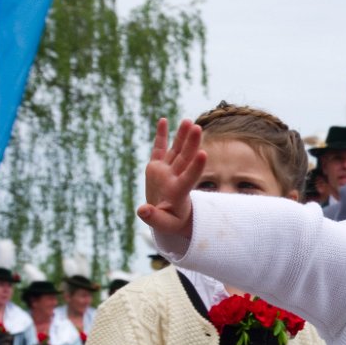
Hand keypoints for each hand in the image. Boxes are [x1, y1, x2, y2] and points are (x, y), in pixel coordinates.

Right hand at [137, 118, 205, 238]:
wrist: (168, 214)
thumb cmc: (170, 221)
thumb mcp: (164, 224)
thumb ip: (154, 218)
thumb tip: (142, 210)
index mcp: (178, 192)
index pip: (189, 178)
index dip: (196, 167)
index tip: (203, 153)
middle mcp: (174, 177)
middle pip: (185, 159)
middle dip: (191, 143)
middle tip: (197, 128)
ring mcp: (166, 170)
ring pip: (176, 150)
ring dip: (182, 136)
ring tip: (188, 121)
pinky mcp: (157, 166)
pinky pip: (159, 148)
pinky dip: (161, 135)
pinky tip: (164, 120)